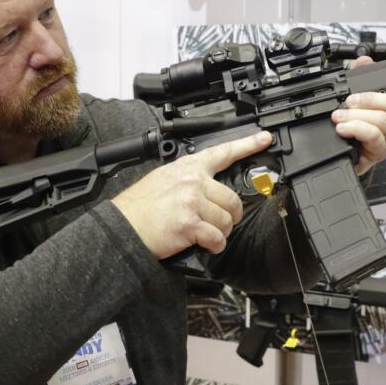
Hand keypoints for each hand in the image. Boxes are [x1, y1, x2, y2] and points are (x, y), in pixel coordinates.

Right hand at [112, 130, 272, 257]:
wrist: (122, 226)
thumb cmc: (139, 207)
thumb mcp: (163, 178)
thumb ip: (188, 179)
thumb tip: (206, 189)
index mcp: (188, 167)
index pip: (222, 153)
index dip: (247, 145)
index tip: (264, 139)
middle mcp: (193, 181)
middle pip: (232, 198)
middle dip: (232, 215)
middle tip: (223, 222)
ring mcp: (192, 202)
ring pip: (227, 220)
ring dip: (221, 232)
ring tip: (207, 234)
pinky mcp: (190, 224)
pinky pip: (217, 237)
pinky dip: (215, 245)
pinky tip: (206, 245)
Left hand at [331, 56, 385, 174]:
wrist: (345, 152)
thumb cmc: (358, 125)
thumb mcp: (360, 98)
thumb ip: (363, 77)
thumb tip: (364, 61)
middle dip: (370, 99)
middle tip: (351, 100)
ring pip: (382, 120)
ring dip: (356, 115)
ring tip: (340, 115)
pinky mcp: (381, 152)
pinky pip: (372, 136)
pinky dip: (355, 128)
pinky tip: (343, 128)